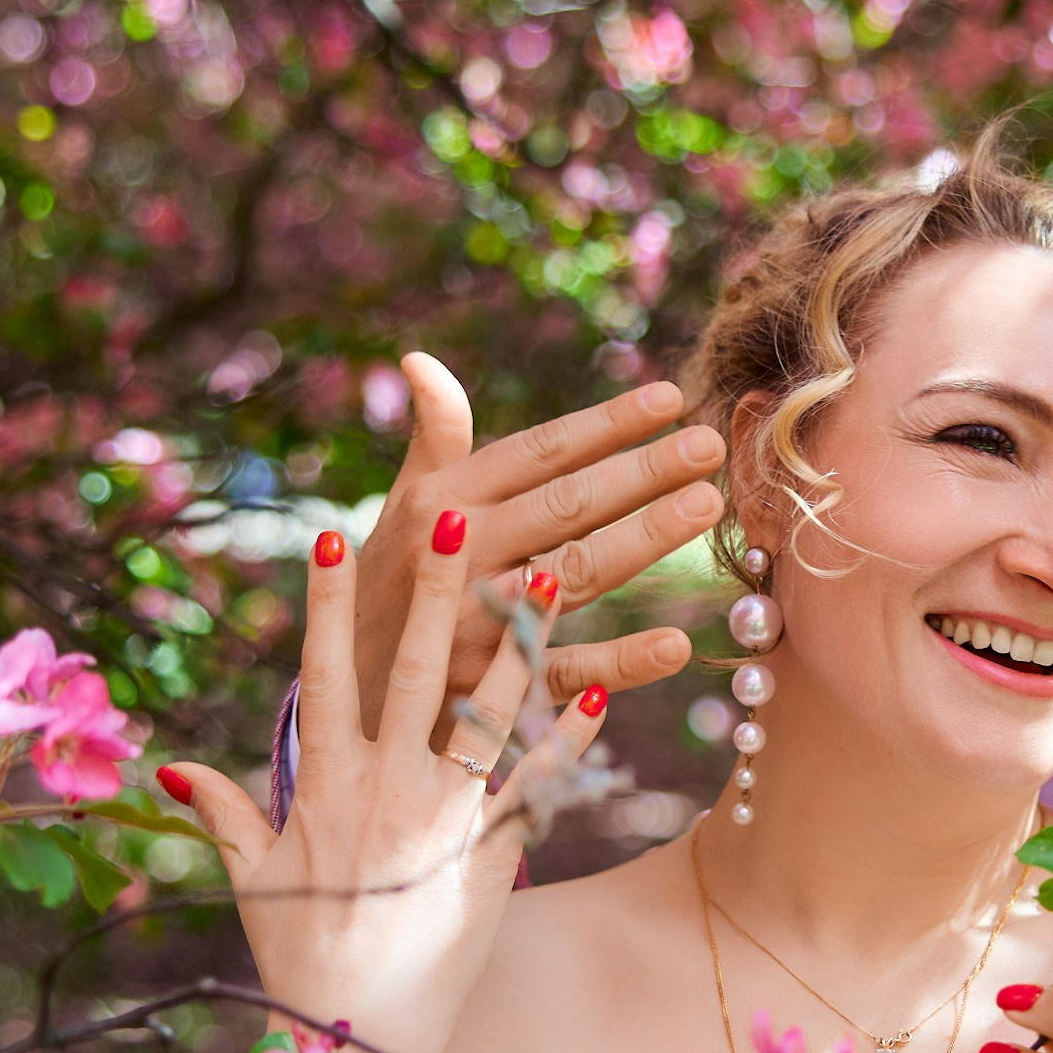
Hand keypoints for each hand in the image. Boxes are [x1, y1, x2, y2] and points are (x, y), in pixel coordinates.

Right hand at [166, 519, 603, 1052]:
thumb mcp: (251, 880)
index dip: (326, 606)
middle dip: (435, 590)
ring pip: (487, 713)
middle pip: (413, 671)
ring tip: (551, 576)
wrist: (363, 1033)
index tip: (333, 537)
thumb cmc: (300, 956)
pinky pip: (539, 786)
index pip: (323, 675)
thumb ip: (222, 814)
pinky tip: (603, 689)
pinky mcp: (493, 855)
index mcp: (323, 785)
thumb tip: (172, 768)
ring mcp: (444, 819)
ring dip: (521, 643)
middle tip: (454, 516)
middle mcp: (384, 789)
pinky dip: (571, 740)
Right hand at [348, 354, 725, 739]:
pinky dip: (618, 662)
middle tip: (709, 444)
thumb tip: (421, 359)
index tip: (669, 397)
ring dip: (641, 540)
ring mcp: (475, 624)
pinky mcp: (488, 692)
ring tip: (706, 504)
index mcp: (444, 503)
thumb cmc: (389, 580)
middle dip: (640, 472)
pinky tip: (676, 643)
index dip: (605, 424)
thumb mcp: (404, 504)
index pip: (539, 453)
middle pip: (566, 506)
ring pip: (572, 576)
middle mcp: (459, 557)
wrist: (342, 685)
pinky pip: (563, 672)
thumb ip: (434, 437)